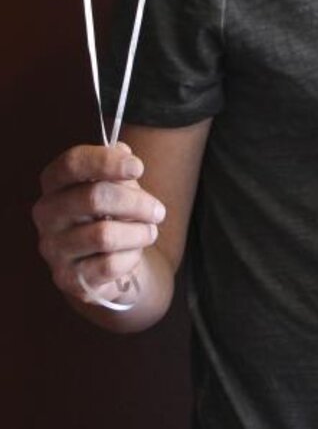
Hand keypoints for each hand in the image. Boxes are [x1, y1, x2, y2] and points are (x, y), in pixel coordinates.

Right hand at [33, 142, 166, 306]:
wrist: (106, 264)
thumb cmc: (111, 215)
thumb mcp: (117, 186)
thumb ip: (118, 167)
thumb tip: (121, 151)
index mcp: (55, 183)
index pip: (72, 163)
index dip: (106, 161)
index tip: (138, 167)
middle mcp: (47, 214)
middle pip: (94, 197)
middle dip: (136, 202)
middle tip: (158, 210)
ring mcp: (53, 248)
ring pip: (105, 234)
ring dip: (138, 232)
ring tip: (149, 232)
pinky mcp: (67, 278)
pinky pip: (108, 264)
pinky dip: (130, 257)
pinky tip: (132, 254)